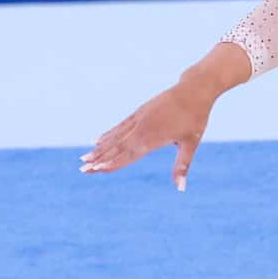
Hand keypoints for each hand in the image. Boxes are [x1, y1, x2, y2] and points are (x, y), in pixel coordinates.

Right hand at [80, 81, 214, 191]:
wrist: (194, 89)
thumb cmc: (195, 118)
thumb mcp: (191, 144)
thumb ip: (182, 166)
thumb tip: (181, 189)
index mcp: (153, 138)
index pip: (128, 155)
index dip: (112, 164)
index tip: (96, 170)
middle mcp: (141, 128)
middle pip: (116, 147)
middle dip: (99, 159)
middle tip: (82, 168)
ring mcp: (139, 118)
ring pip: (115, 136)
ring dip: (99, 148)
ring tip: (84, 157)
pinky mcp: (139, 111)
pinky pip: (120, 126)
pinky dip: (108, 134)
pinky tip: (98, 139)